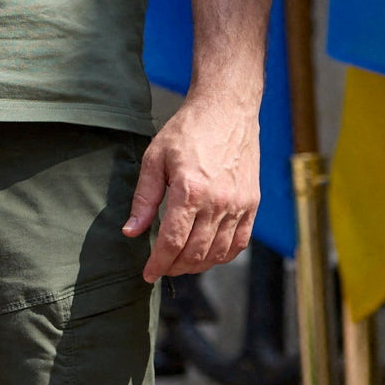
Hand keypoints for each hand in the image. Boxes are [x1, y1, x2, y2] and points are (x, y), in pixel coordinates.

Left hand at [124, 90, 258, 281]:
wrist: (227, 110)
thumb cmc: (188, 130)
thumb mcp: (155, 158)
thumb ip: (144, 199)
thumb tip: (131, 231)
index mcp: (190, 191)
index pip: (172, 242)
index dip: (158, 263)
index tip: (148, 274)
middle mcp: (218, 202)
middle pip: (195, 252)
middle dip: (175, 267)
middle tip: (162, 268)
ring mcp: (239, 205)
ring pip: (218, 253)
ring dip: (197, 265)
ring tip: (181, 264)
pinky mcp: (252, 203)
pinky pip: (239, 243)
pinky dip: (223, 256)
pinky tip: (208, 255)